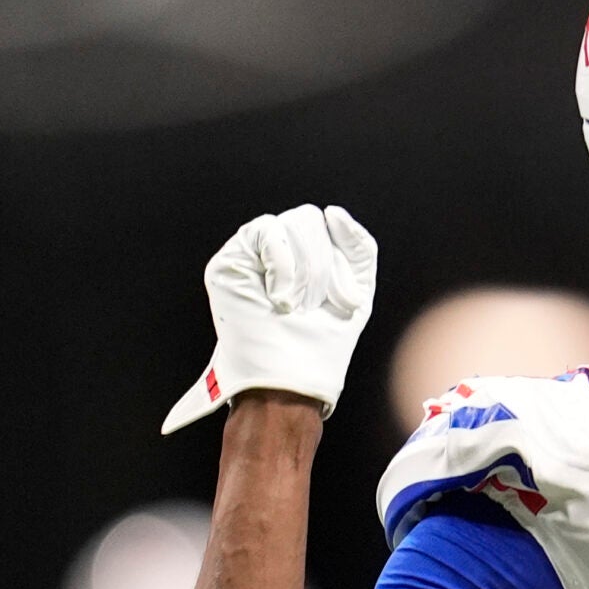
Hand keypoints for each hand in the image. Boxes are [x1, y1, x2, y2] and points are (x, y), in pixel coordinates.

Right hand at [162, 205, 377, 433]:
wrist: (292, 376)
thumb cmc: (322, 344)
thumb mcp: (357, 292)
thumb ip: (357, 247)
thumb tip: (333, 212)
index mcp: (309, 259)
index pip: (332, 228)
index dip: (343, 261)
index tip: (346, 303)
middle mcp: (280, 254)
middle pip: (311, 221)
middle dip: (323, 268)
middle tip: (313, 308)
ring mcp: (253, 256)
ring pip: (292, 223)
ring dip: (304, 270)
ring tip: (294, 305)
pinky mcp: (230, 261)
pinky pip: (267, 231)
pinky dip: (284, 264)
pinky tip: (280, 297)